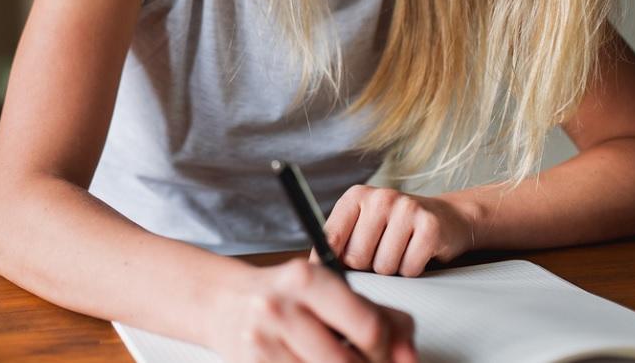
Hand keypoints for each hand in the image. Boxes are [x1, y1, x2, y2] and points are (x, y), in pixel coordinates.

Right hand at [209, 259, 416, 361]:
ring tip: (336, 359)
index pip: (368, 326)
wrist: (225, 303)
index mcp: (306, 279)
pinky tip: (314, 362)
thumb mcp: (332, 291)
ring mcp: (262, 341)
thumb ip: (380, 316)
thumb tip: (408, 356)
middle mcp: (279, 308)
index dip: (387, 351)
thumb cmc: (284, 295)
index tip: (390, 356)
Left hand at [318, 186, 476, 276]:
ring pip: (383, 267)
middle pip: (357, 257)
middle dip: (367, 267)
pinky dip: (412, 270)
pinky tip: (416, 254)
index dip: (329, 263)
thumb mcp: (363, 225)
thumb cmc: (395, 228)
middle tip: (380, 255)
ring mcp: (406, 209)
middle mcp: (380, 197)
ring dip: (391, 270)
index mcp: (356, 196)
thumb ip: (339, 243)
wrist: (447, 217)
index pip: (330, 238)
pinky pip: (409, 269)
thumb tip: (315, 271)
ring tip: (399, 252)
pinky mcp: (429, 226)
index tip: (331, 275)